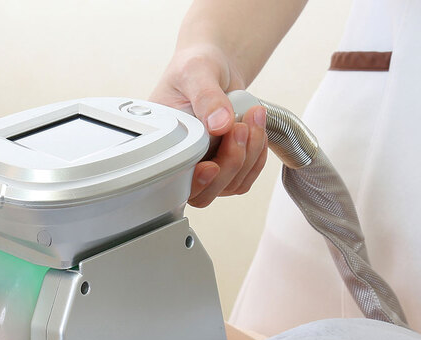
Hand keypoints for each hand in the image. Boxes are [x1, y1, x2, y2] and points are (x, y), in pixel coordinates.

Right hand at [150, 45, 267, 207]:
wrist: (216, 64)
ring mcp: (203, 166)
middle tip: (240, 126)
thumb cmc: (197, 65)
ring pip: (229, 185)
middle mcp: (180, 161)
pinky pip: (245, 178)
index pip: (173, 180)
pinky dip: (257, 157)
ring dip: (249, 155)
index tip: (211, 165)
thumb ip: (207, 96)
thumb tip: (220, 124)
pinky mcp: (225, 166)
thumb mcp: (197, 70)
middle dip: (230, 163)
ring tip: (253, 116)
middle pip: (204, 193)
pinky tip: (257, 129)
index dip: (194, 181)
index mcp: (162, 142)